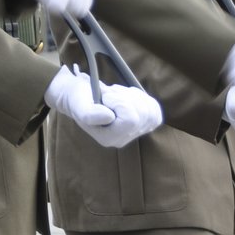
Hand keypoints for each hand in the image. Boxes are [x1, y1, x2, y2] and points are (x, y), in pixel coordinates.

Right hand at [45, 66, 161, 147]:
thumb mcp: (80, 105)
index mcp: (108, 139)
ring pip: (151, 111)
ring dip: (134, 96)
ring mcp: (134, 133)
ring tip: (116, 95)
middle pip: (143, 115)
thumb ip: (90, 114)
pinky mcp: (143, 123)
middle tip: (109, 95)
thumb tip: (108, 117)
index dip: (120, 102)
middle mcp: (123, 139)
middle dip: (126, 97)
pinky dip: (143, 98)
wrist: (83, 96)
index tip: (105, 97)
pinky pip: (155, 110)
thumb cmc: (80, 100)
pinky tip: (128, 97)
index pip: (130, 120)